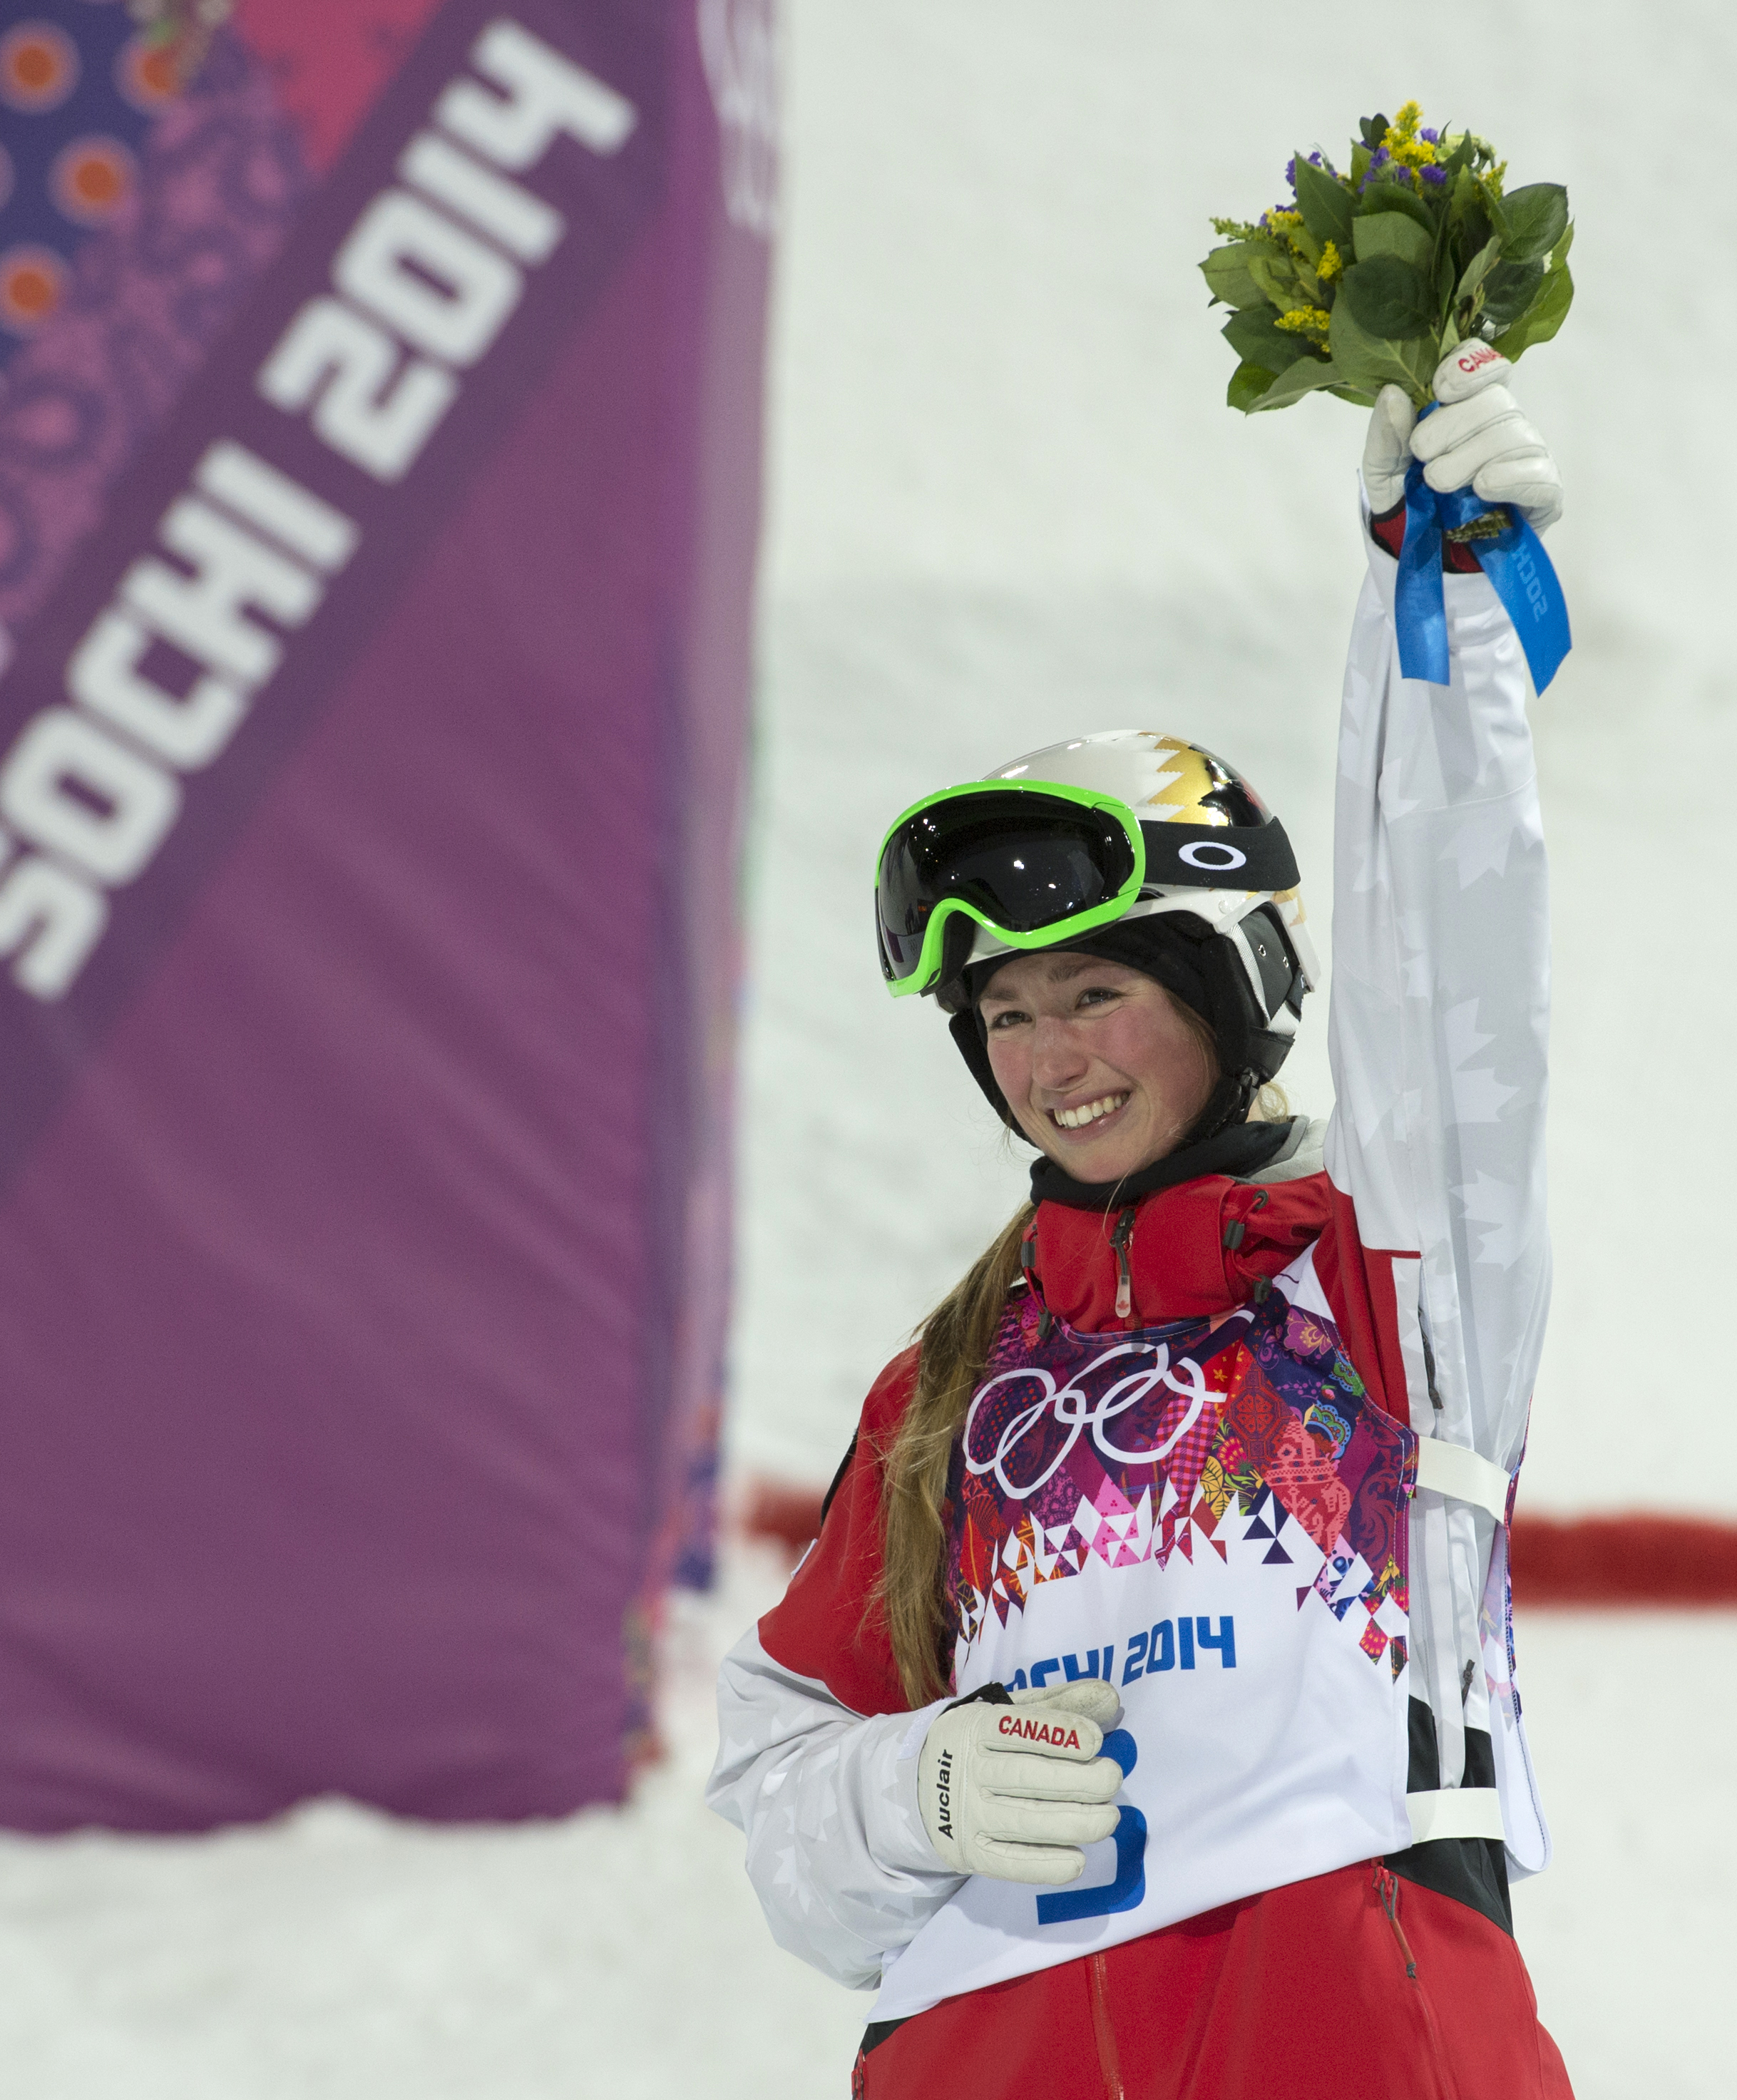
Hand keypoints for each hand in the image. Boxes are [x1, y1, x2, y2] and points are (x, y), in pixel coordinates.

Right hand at [917, 1678, 1122, 1883]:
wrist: (921, 1781)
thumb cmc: (985, 1742)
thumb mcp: (1013, 1712)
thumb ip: (1061, 1705)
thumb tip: (1111, 1699)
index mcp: (976, 1726)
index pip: (1017, 1728)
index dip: (1059, 1734)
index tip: (1096, 1739)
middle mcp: (968, 1769)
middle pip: (1027, 1777)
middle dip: (1078, 1780)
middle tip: (1112, 1779)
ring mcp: (966, 1813)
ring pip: (1025, 1821)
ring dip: (1074, 1822)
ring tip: (1109, 1818)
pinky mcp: (969, 1852)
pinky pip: (1010, 1863)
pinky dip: (1045, 1865)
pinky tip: (1077, 1861)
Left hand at [1361, 344, 1563, 530]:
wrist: (1423, 558)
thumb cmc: (1409, 504)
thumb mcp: (1383, 471)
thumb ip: (1386, 434)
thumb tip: (1394, 393)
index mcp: (1468, 407)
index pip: (1485, 365)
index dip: (1468, 369)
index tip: (1440, 390)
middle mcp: (1503, 425)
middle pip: (1496, 401)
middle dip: (1453, 426)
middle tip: (1424, 457)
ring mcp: (1528, 457)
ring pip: (1515, 435)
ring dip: (1470, 458)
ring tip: (1439, 484)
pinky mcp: (1545, 494)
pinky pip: (1540, 475)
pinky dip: (1510, 477)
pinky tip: (1483, 487)